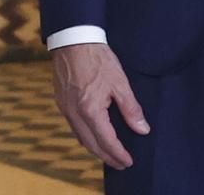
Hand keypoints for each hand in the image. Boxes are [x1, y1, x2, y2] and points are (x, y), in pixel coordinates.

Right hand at [52, 42, 147, 170]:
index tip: (128, 162)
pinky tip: (93, 134)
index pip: (107, 141)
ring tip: (108, 153)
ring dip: (95, 148)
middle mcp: (74, 113)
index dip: (119, 154)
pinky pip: (73, 125)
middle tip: (120, 164)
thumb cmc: (97, 58)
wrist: (72, 39)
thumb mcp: (120, 83)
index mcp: (90, 110)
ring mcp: (65, 107)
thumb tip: (142, 129)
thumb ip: (131, 109)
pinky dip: (85, 135)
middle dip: (106, 157)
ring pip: (80, 136)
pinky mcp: (61, 100)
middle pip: (91, 144)